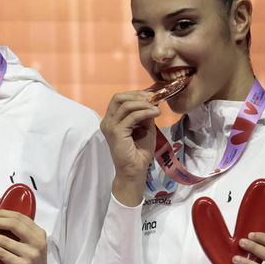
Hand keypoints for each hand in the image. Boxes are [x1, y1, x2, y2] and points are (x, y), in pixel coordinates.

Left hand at [0, 210, 51, 263]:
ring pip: (4, 240)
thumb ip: (14, 232)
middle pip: (13, 224)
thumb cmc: (31, 262)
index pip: (19, 217)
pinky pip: (2, 253)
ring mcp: (30, 255)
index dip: (2, 214)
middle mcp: (37, 242)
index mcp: (39, 234)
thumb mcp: (29, 244)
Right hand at [101, 91, 160, 206]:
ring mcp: (110, 126)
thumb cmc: (139, 151)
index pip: (120, 99)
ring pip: (126, 105)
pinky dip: (145, 112)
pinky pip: (132, 116)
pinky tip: (155, 114)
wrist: (134, 169)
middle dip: (137, 95)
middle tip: (153, 98)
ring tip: (156, 108)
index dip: (136, 94)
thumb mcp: (145, 128)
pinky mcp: (116, 132)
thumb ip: (145, 114)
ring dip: (144, 104)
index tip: (152, 96)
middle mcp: (108, 121)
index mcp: (112, 120)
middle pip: (118, 97)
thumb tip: (152, 101)